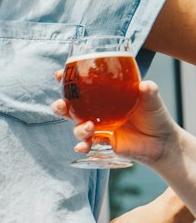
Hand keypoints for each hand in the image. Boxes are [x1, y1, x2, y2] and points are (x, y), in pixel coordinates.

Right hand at [53, 79, 177, 166]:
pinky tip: (82, 147)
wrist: (162, 142)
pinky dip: (82, 146)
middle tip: (60, 105)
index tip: (59, 75)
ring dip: (78, 127)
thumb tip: (145, 85)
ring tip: (89, 127)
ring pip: (77, 127)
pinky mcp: (103, 143)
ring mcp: (99, 128)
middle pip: (71, 108)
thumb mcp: (152, 100)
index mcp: (105, 96)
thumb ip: (149, 91)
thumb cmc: (156, 116)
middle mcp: (98, 111)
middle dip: (60, 106)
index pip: (83, 86)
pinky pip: (87, 144)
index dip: (68, 80)